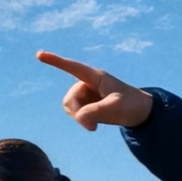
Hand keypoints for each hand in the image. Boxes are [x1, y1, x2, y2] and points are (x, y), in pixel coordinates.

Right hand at [36, 50, 153, 130]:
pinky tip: (95, 125)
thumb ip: (95, 112)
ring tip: (95, 125)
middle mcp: (87, 83)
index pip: (72, 67)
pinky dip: (81, 121)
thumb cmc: (132, 105)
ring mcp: (86, 94)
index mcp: (95, 77)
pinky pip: (75, 113)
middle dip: (77, 113)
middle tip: (92, 126)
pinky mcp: (87, 104)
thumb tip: (80, 117)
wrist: (141, 113)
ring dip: (79, 118)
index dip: (55, 61)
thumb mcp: (115, 108)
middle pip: (70, 98)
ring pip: (70, 106)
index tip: (39, 54)